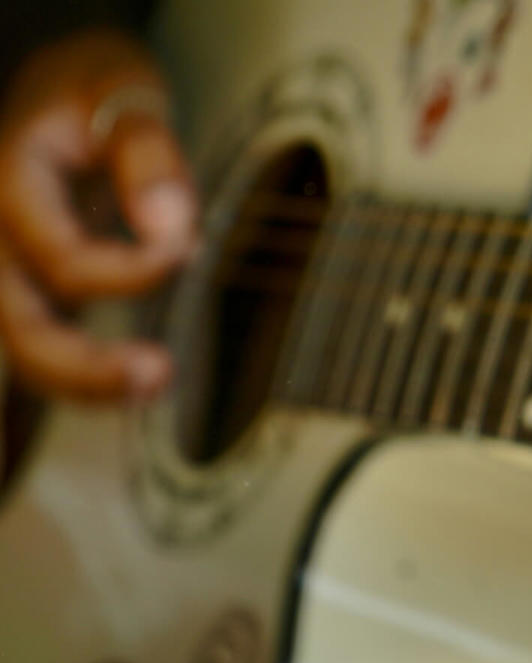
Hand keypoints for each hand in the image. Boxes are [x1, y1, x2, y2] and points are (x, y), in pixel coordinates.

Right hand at [0, 30, 196, 401]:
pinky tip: (129, 382)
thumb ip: (147, 156)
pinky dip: (81, 372)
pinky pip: (39, 342)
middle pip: (19, 324)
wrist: (53, 83)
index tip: (186, 253)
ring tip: (152, 383)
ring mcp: (2, 266)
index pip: (61, 257)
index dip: (129, 269)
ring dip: (85, 380)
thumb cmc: (88, 88)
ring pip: (23, 346)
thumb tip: (171, 229)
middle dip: (84, 364)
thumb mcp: (120, 92)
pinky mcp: (23, 287)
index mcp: (5, 183)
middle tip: (156, 373)